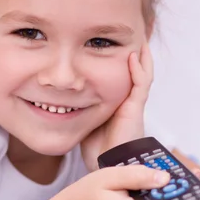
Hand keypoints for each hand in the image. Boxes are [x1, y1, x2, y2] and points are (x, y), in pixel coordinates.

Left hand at [81, 43, 153, 172]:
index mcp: (117, 102)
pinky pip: (141, 84)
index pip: (121, 75)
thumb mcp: (84, 119)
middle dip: (134, 52)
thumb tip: (57, 94)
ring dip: (141, 55)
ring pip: (142, 73)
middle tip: (130, 33)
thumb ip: (78, 106)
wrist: (108, 165)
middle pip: (135, 71)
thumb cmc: (96, 148)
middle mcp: (128, 100)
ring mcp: (133, 103)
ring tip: (138, 38)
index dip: (120, 59)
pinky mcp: (136, 107)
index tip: (111, 42)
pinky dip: (138, 69)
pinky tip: (132, 55)